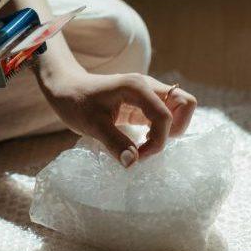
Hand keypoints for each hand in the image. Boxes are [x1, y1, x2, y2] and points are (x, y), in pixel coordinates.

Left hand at [39, 71, 196, 166]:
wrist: (65, 88)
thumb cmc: (75, 102)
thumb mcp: (92, 125)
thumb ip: (114, 142)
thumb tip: (132, 163)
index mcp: (137, 87)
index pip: (165, 116)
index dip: (158, 141)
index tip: (138, 156)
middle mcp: (148, 87)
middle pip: (185, 103)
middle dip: (176, 129)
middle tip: (151, 146)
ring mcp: (148, 94)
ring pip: (179, 109)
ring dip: (170, 130)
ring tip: (146, 144)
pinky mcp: (144, 104)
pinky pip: (166, 115)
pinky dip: (161, 131)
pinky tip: (142, 141)